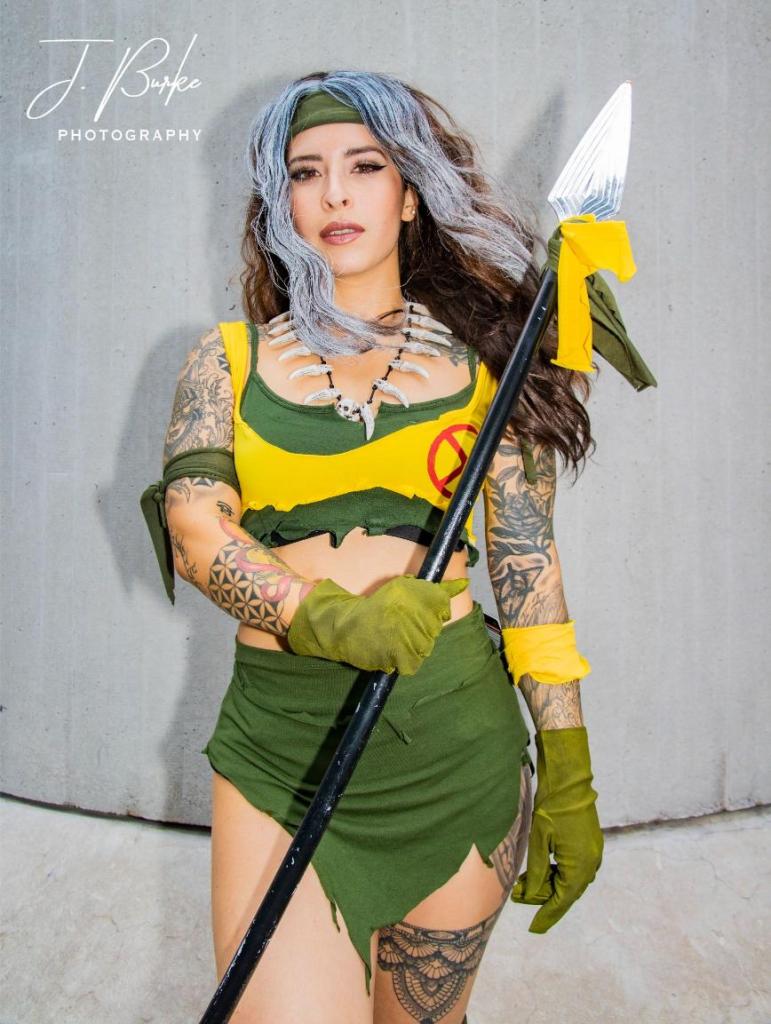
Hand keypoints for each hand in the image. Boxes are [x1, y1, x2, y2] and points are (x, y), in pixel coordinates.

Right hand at [286, 573, 469, 674]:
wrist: (346, 628)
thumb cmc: (376, 606)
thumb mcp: (403, 587)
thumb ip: (434, 589)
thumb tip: (464, 584)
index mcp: (412, 595)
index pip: (443, 604)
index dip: (432, 608)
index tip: (419, 609)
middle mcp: (412, 615)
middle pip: (436, 625)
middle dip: (423, 624)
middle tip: (402, 622)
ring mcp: (409, 638)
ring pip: (428, 643)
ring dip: (416, 641)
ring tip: (396, 635)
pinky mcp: (404, 659)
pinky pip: (417, 660)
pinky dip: (408, 658)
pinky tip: (395, 648)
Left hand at [510, 726, 603, 932]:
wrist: (569, 779)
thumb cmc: (552, 806)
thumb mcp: (539, 840)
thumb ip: (536, 870)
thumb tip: (531, 894)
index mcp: (581, 864)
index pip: (563, 900)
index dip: (547, 914)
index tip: (534, 928)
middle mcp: (592, 862)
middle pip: (568, 892)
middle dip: (544, 898)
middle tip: (518, 897)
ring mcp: (593, 851)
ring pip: (571, 880)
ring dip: (550, 884)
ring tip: (524, 884)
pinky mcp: (590, 842)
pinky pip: (574, 867)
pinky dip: (557, 872)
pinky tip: (541, 869)